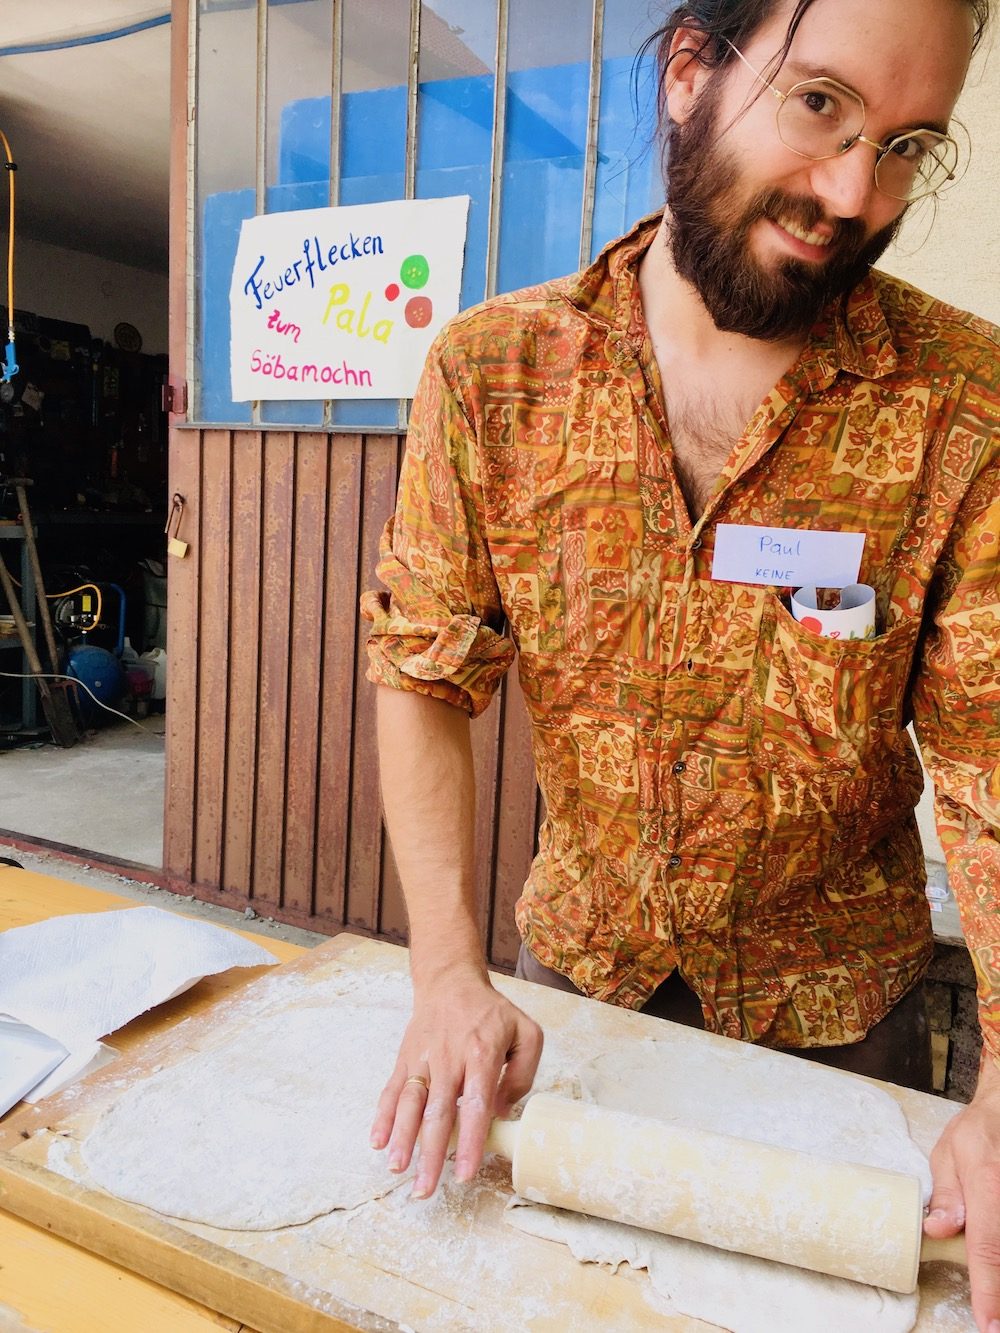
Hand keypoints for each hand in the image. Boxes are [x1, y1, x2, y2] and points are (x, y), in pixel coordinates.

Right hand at [370, 964, 542, 1198]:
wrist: (450, 982)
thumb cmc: (491, 1013)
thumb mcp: (526, 1033)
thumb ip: (522, 1074)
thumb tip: (501, 1112)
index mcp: (480, 1054)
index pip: (473, 1105)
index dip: (469, 1141)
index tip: (463, 1173)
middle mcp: (448, 1058)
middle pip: (437, 1113)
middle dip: (430, 1154)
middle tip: (425, 1189)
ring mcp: (423, 1059)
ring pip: (410, 1103)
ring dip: (402, 1138)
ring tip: (397, 1169)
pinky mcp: (405, 1059)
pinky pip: (392, 1090)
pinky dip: (383, 1116)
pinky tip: (377, 1141)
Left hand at [925, 1056, 999, 1331]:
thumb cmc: (976, 1133)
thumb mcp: (948, 1154)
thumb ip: (946, 1195)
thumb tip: (937, 1231)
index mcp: (987, 1186)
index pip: (986, 1248)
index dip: (988, 1290)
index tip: (988, 1322)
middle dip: (998, 1288)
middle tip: (992, 1315)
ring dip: (999, 1267)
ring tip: (991, 1294)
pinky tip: (991, 1259)